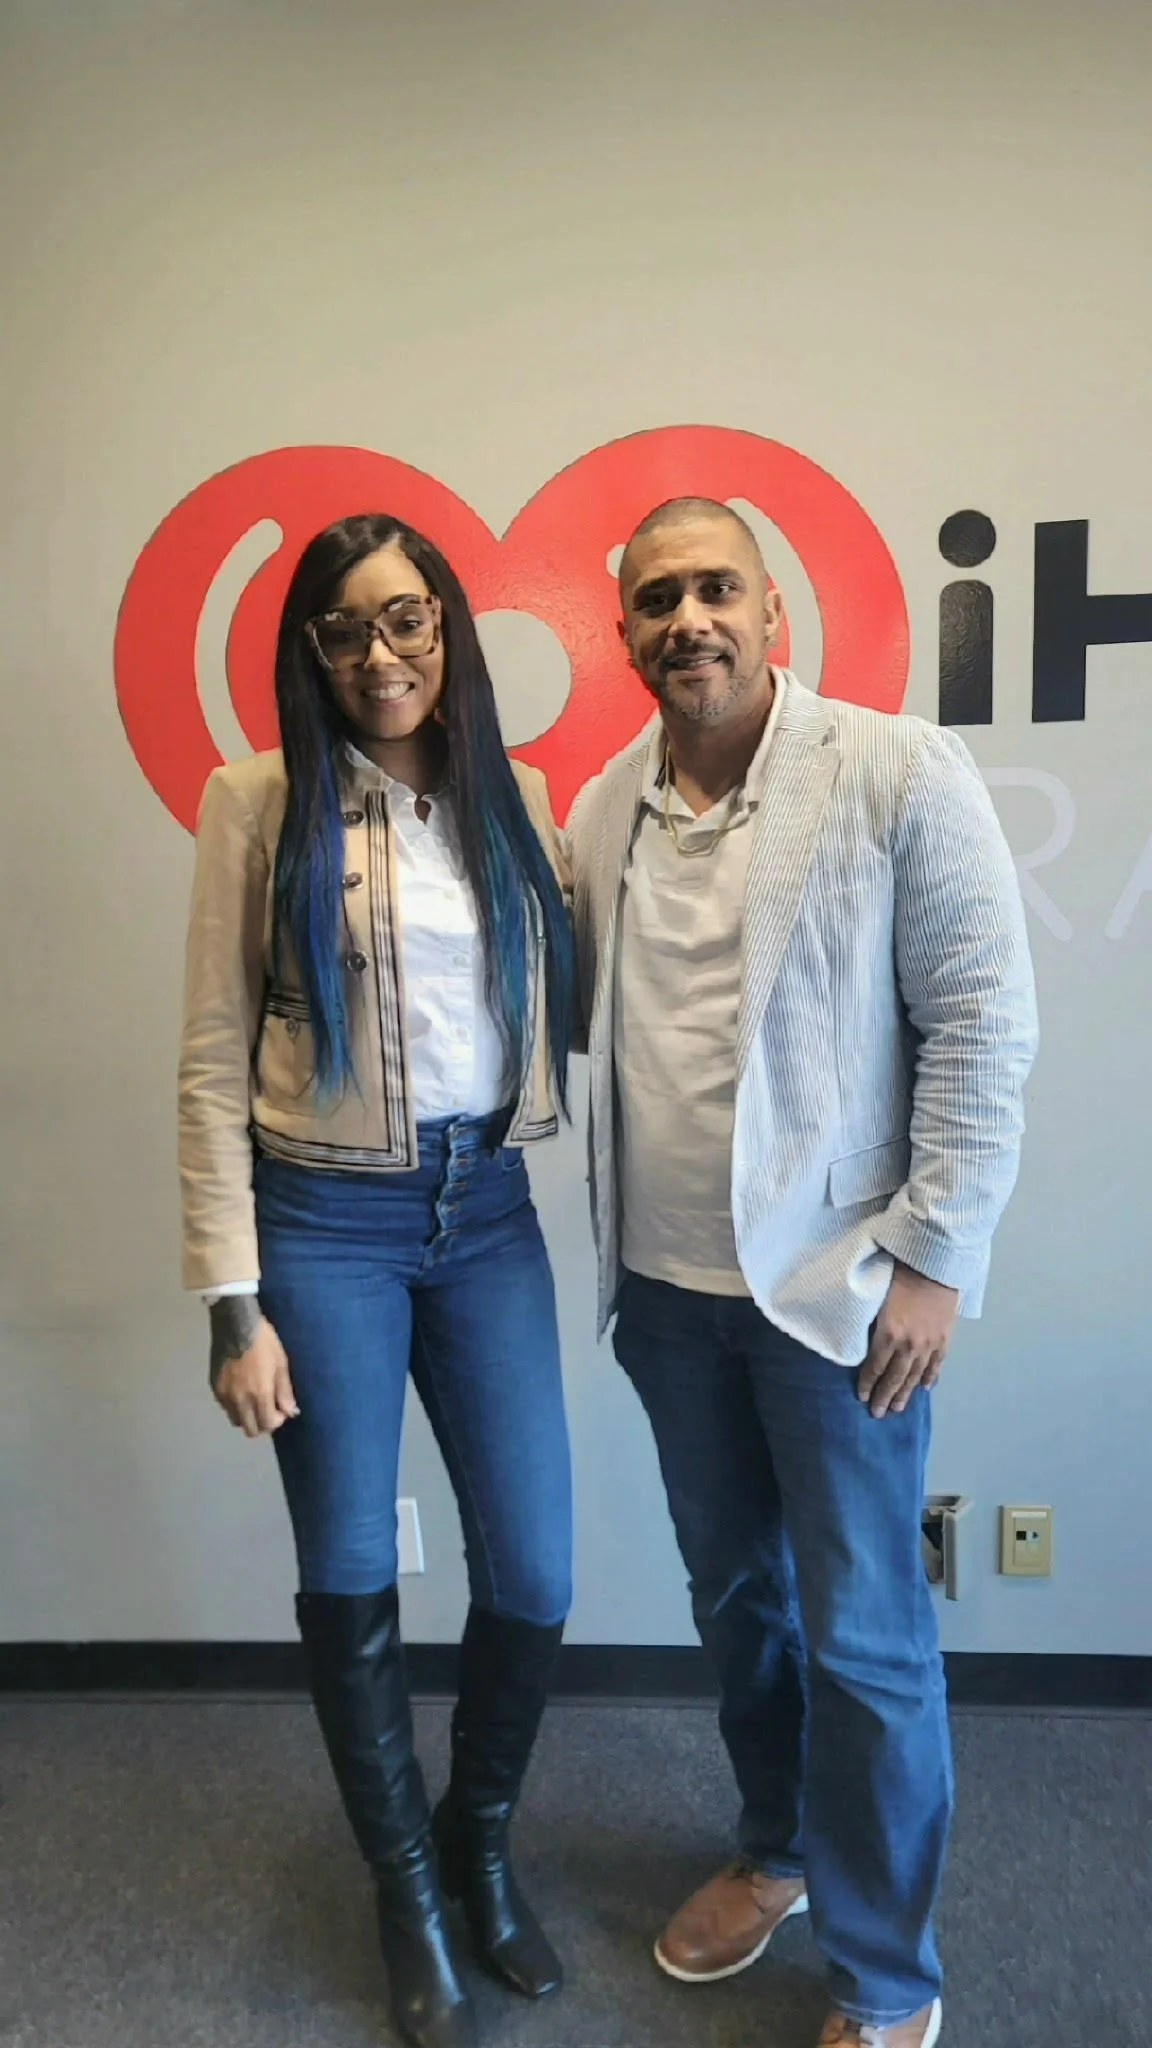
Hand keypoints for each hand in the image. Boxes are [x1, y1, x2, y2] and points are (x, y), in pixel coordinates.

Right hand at [209, 1299, 299, 1437]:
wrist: (235, 1323)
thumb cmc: (264, 1341)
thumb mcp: (281, 1364)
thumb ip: (285, 1391)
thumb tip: (291, 1412)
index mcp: (259, 1394)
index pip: (267, 1425)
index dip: (277, 1421)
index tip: (281, 1409)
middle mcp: (240, 1400)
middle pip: (250, 1429)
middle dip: (262, 1423)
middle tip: (268, 1407)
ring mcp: (224, 1394)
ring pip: (236, 1419)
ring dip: (247, 1415)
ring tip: (254, 1398)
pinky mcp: (214, 1387)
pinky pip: (225, 1406)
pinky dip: (235, 1405)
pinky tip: (241, 1389)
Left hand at [858, 1262, 959, 1417]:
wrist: (935, 1265)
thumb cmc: (900, 1276)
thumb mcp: (877, 1301)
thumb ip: (874, 1326)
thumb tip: (866, 1344)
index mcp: (889, 1335)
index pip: (875, 1367)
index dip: (867, 1384)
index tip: (861, 1397)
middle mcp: (909, 1345)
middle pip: (894, 1378)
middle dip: (884, 1397)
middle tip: (877, 1414)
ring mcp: (929, 1345)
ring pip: (914, 1376)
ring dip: (905, 1394)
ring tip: (897, 1408)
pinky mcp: (944, 1339)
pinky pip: (936, 1364)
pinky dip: (929, 1377)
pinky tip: (924, 1388)